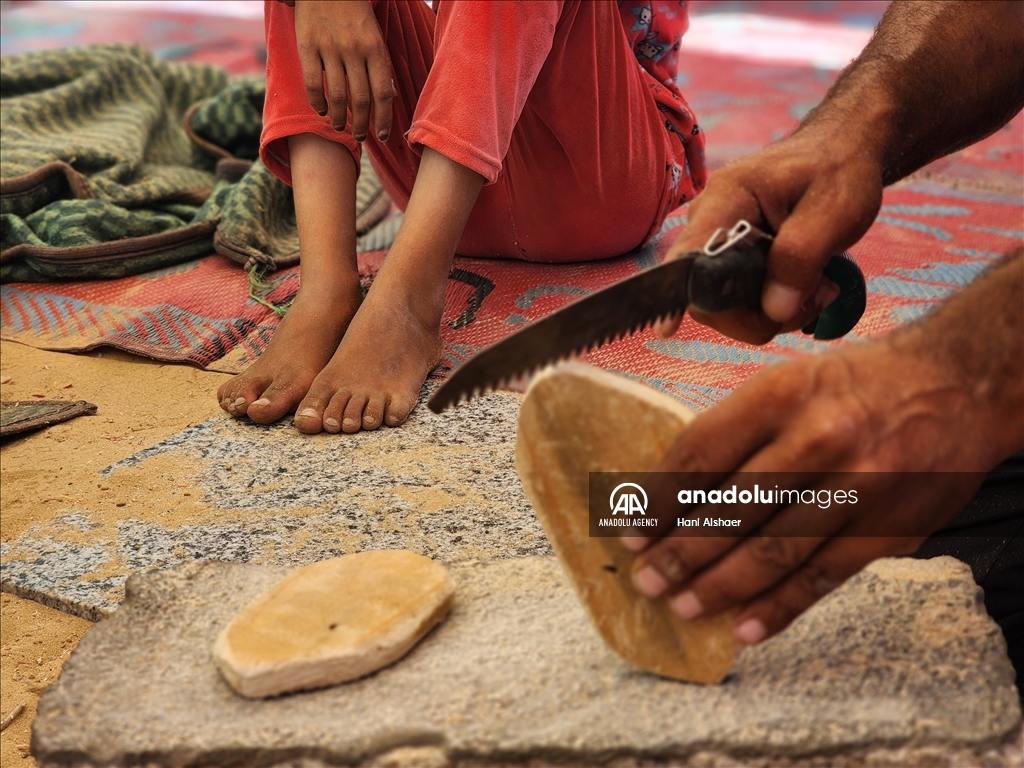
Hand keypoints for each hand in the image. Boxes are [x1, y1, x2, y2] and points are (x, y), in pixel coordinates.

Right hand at [292, 0, 393, 141]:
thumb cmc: (354, 14)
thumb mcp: (374, 35)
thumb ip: (381, 65)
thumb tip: (390, 97)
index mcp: (375, 48)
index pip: (383, 93)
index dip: (384, 119)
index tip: (382, 136)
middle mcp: (354, 50)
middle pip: (360, 99)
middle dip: (361, 125)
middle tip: (360, 137)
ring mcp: (329, 48)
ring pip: (336, 96)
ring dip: (339, 118)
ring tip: (340, 127)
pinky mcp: (307, 46)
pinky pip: (312, 83)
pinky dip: (317, 102)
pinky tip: (321, 111)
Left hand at [623, 330, 995, 644]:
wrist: (958, 385)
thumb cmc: (856, 384)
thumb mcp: (789, 381)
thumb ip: (738, 431)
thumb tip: (672, 490)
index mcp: (781, 394)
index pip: (699, 454)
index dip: (656, 498)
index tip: (630, 527)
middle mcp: (817, 439)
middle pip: (730, 510)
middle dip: (679, 552)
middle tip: (645, 578)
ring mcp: (856, 488)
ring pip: (772, 551)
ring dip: (719, 586)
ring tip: (682, 606)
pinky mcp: (887, 529)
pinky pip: (823, 578)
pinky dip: (780, 607)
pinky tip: (745, 627)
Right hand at [658, 128, 882, 343]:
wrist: (843, 151)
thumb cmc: (837, 170)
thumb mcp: (832, 211)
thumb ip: (800, 258)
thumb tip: (773, 310)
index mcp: (725, 200)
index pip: (688, 257)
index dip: (676, 297)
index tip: (668, 329)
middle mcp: (709, 222)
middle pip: (707, 297)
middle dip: (758, 314)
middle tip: (815, 297)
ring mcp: (717, 242)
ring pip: (724, 306)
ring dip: (772, 312)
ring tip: (818, 287)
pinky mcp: (731, 258)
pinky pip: (738, 299)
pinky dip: (772, 305)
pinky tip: (804, 286)